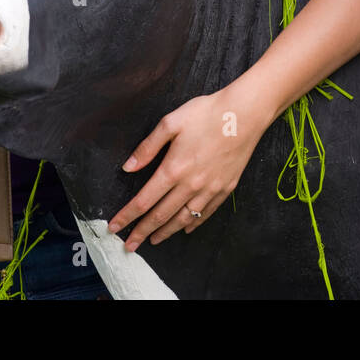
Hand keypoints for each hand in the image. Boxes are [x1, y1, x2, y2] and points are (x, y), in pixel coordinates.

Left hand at [107, 90, 263, 250]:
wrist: (245, 114)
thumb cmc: (207, 114)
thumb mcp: (170, 123)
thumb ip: (147, 147)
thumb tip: (128, 167)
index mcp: (173, 169)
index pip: (144, 201)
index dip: (127, 216)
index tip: (115, 228)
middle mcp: (190, 185)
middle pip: (161, 215)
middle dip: (142, 231)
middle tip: (129, 245)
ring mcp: (209, 189)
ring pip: (183, 218)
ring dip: (166, 232)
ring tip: (154, 240)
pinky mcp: (225, 188)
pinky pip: (205, 212)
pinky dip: (193, 223)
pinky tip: (185, 228)